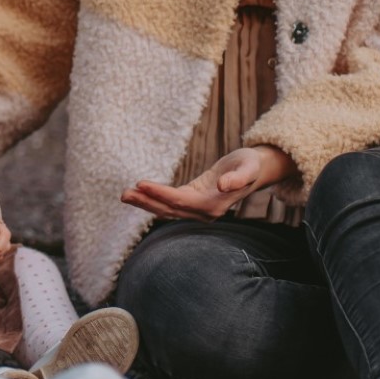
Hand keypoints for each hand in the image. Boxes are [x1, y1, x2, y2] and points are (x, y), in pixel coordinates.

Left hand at [120, 145, 297, 221]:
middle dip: (146, 202)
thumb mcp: (248, 167)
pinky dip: (154, 200)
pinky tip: (139, 195)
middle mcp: (204, 212)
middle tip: (124, 194)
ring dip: (146, 203)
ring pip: (167, 210)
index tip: (141, 184)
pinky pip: (170, 204)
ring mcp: (198, 210)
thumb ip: (238, 178)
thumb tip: (223, 186)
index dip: (160, 194)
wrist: (255, 170)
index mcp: (214, 205)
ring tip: (125, 195)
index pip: (181, 202)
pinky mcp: (193, 202)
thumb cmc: (251, 165)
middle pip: (170, 210)